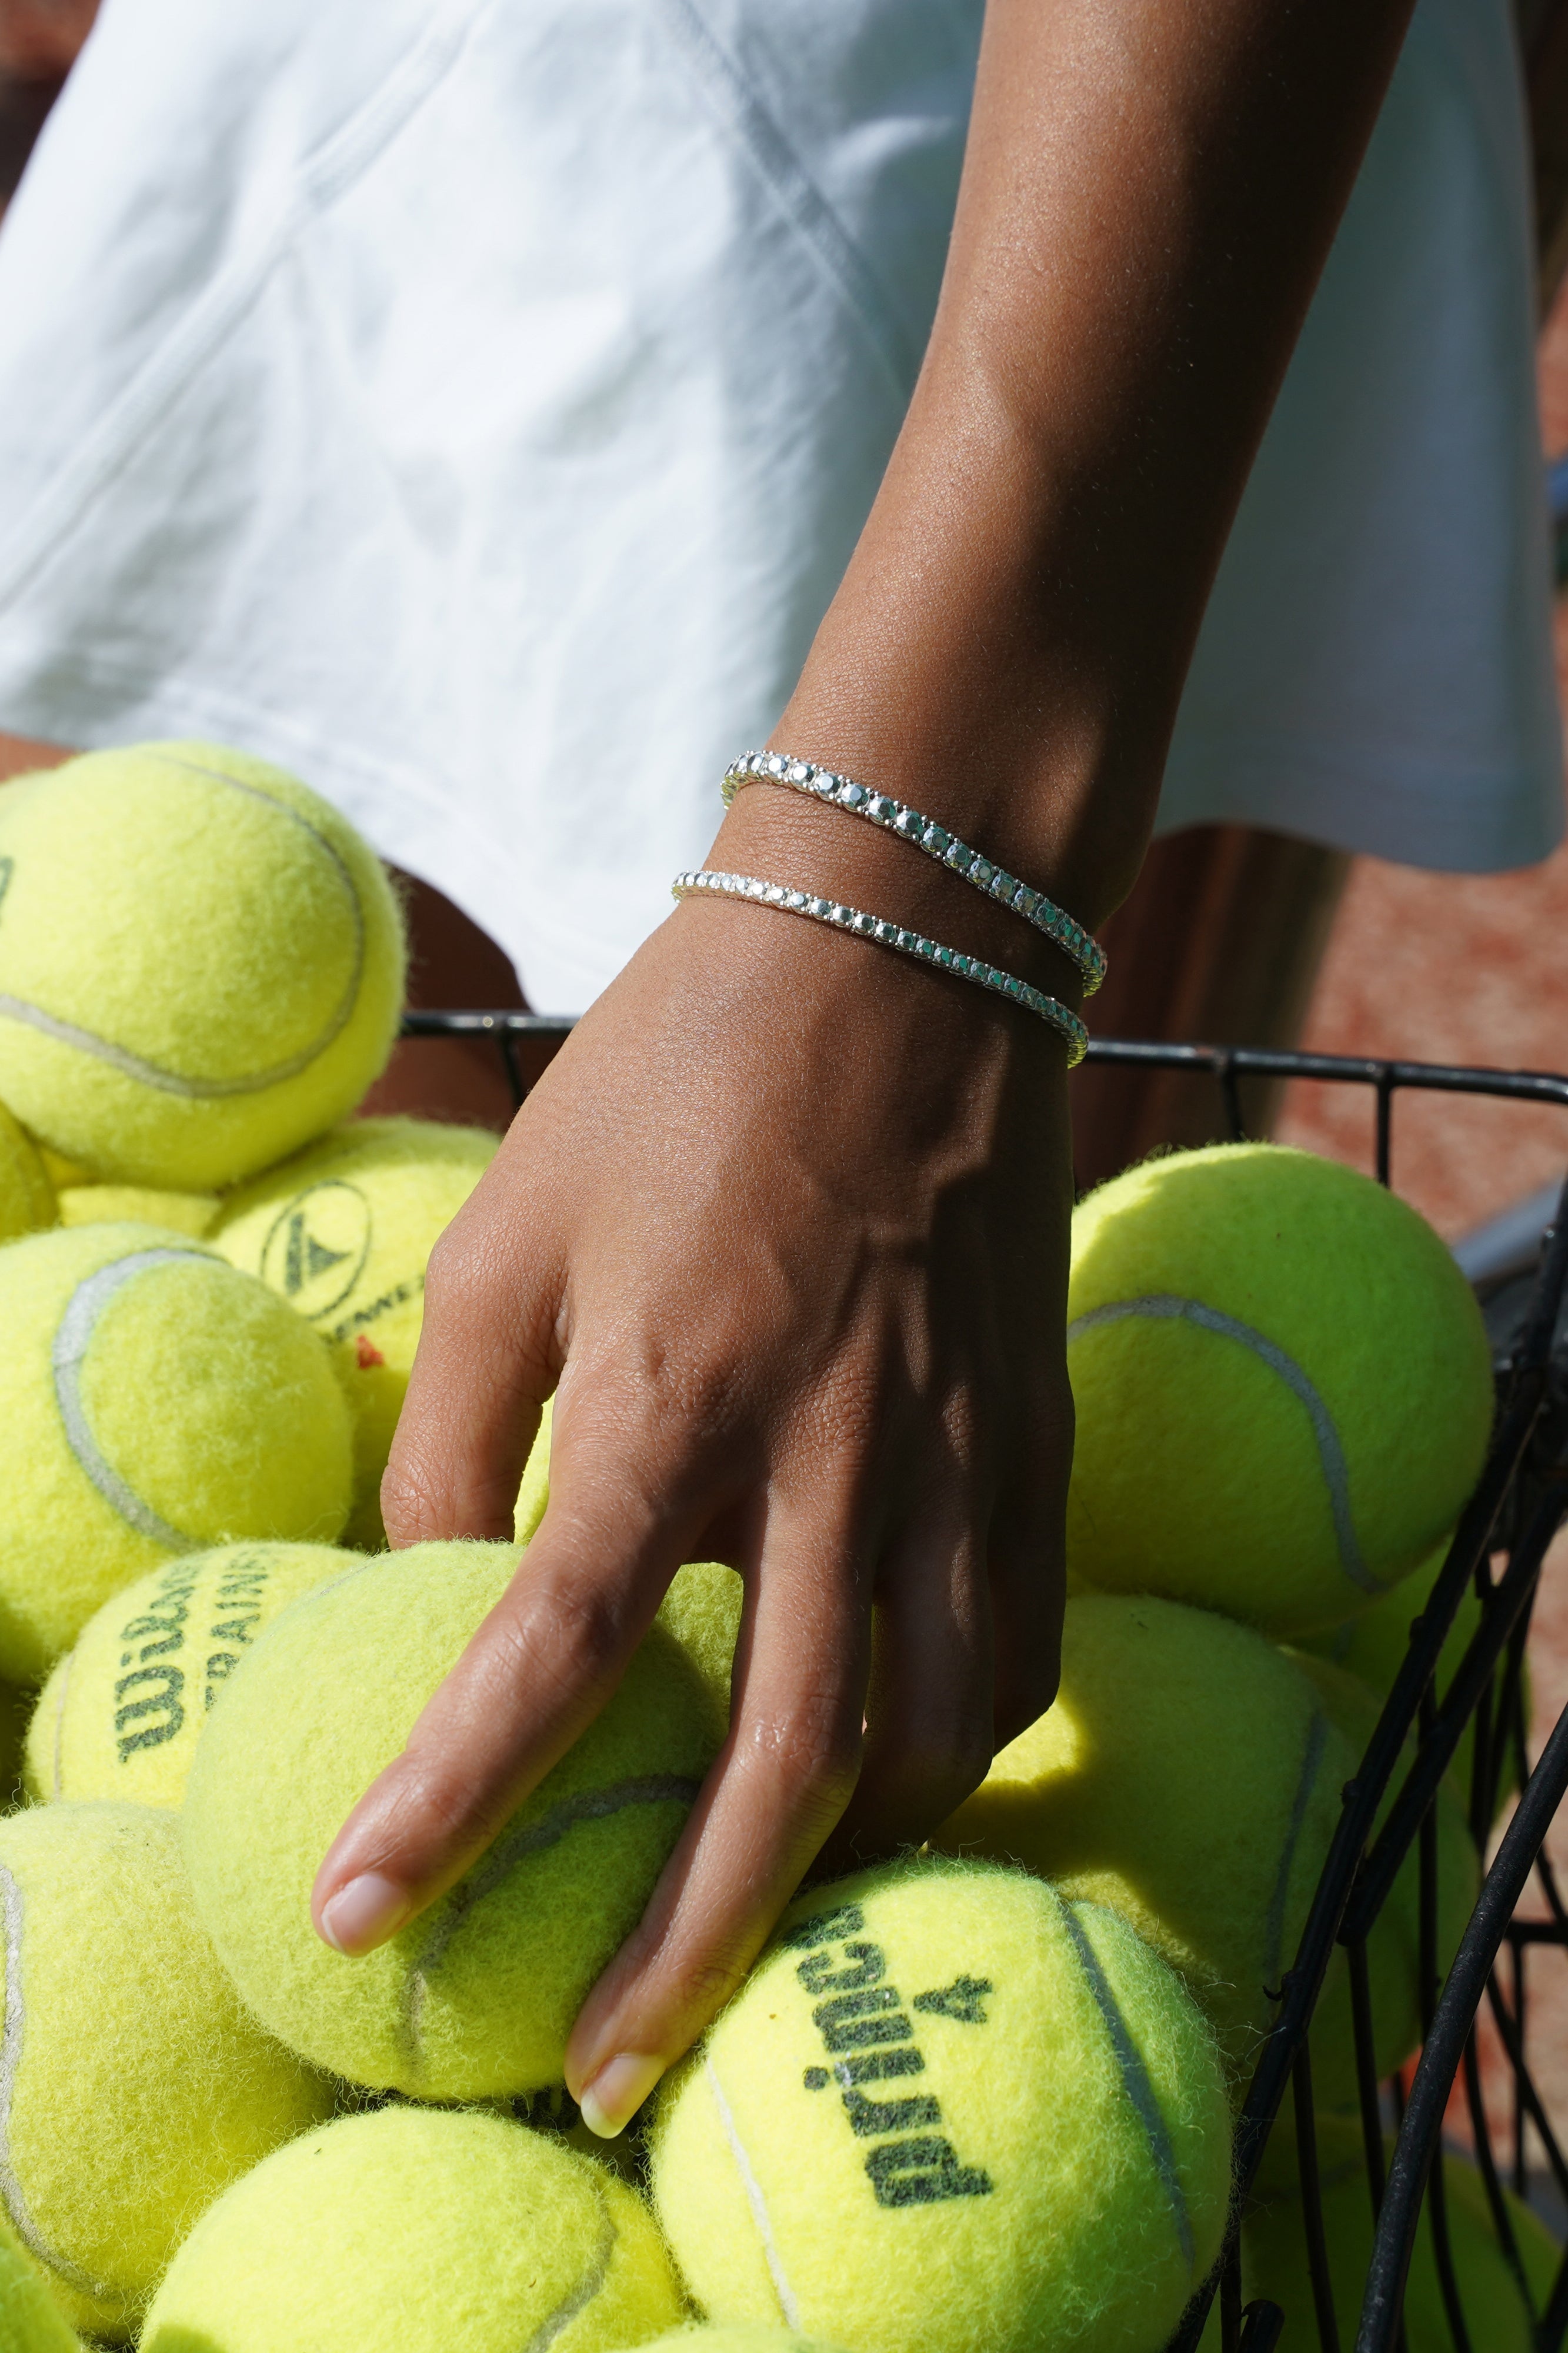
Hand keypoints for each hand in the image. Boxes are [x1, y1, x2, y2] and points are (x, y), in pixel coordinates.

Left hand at [310, 782, 1074, 2133]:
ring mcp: (963, 1453)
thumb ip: (459, 1425)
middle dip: (686, 1949)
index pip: (555, 1651)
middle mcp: (838, 1451)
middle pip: (782, 1767)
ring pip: (933, 1738)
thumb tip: (419, 1590)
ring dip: (837, 1863)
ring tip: (750, 1921)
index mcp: (678, 1386)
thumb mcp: (513, 1231)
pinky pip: (1023, 1646)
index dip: (450, 1803)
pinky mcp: (1039, 1434)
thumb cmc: (678, 1071)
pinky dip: (959, 1744)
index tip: (364, 1916)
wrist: (901, 946)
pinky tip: (895, 1762)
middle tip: (606, 2065)